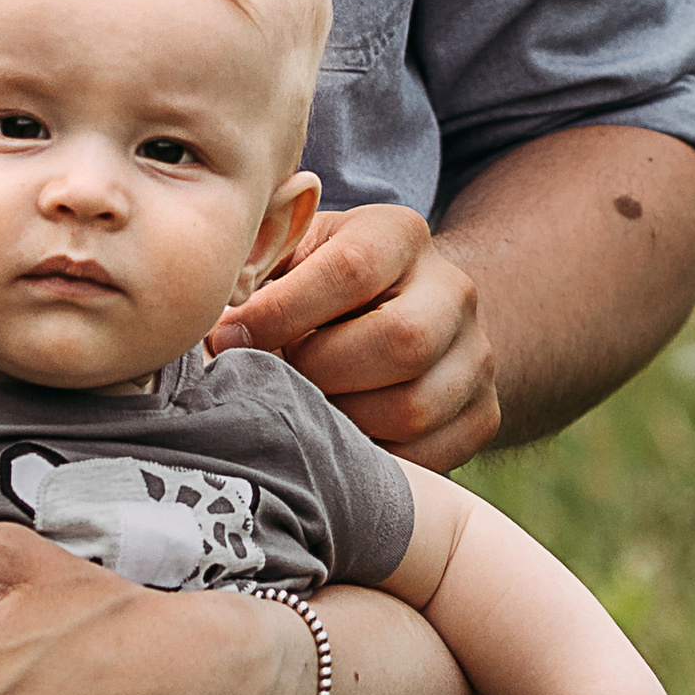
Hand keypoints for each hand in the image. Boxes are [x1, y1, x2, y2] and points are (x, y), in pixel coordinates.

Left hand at [211, 200, 499, 469]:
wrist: (403, 313)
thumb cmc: (317, 284)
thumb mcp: (289, 252)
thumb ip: (252, 264)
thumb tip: (211, 312)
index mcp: (400, 235)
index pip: (352, 271)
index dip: (282, 312)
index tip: (228, 336)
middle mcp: (453, 290)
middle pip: (401, 342)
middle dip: (318, 372)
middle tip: (273, 381)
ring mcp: (476, 357)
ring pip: (414, 408)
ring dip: (340, 423)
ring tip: (299, 411)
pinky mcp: (483, 416)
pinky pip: (428, 456)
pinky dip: (370, 460)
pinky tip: (334, 441)